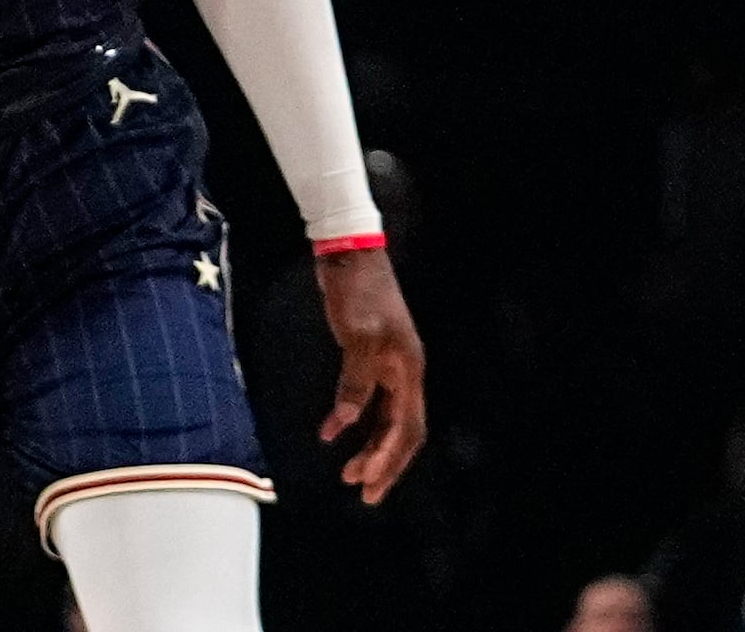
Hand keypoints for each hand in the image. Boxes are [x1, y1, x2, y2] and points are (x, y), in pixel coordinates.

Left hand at [315, 245, 426, 503]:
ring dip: (371, 447)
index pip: (406, 429)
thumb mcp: (356, 336)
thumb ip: (354, 382)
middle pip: (402, 431)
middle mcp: (405, 372)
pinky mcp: (370, 355)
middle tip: (363, 492)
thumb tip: (346, 423)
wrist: (348, 252)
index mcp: (409, 370)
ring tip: (350, 474)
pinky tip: (335, 431)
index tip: (369, 486)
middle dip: (385, 464)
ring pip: (388, 418)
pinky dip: (356, 419)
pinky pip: (371, 400)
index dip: (389, 461)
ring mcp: (389, 363)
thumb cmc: (356, 289)